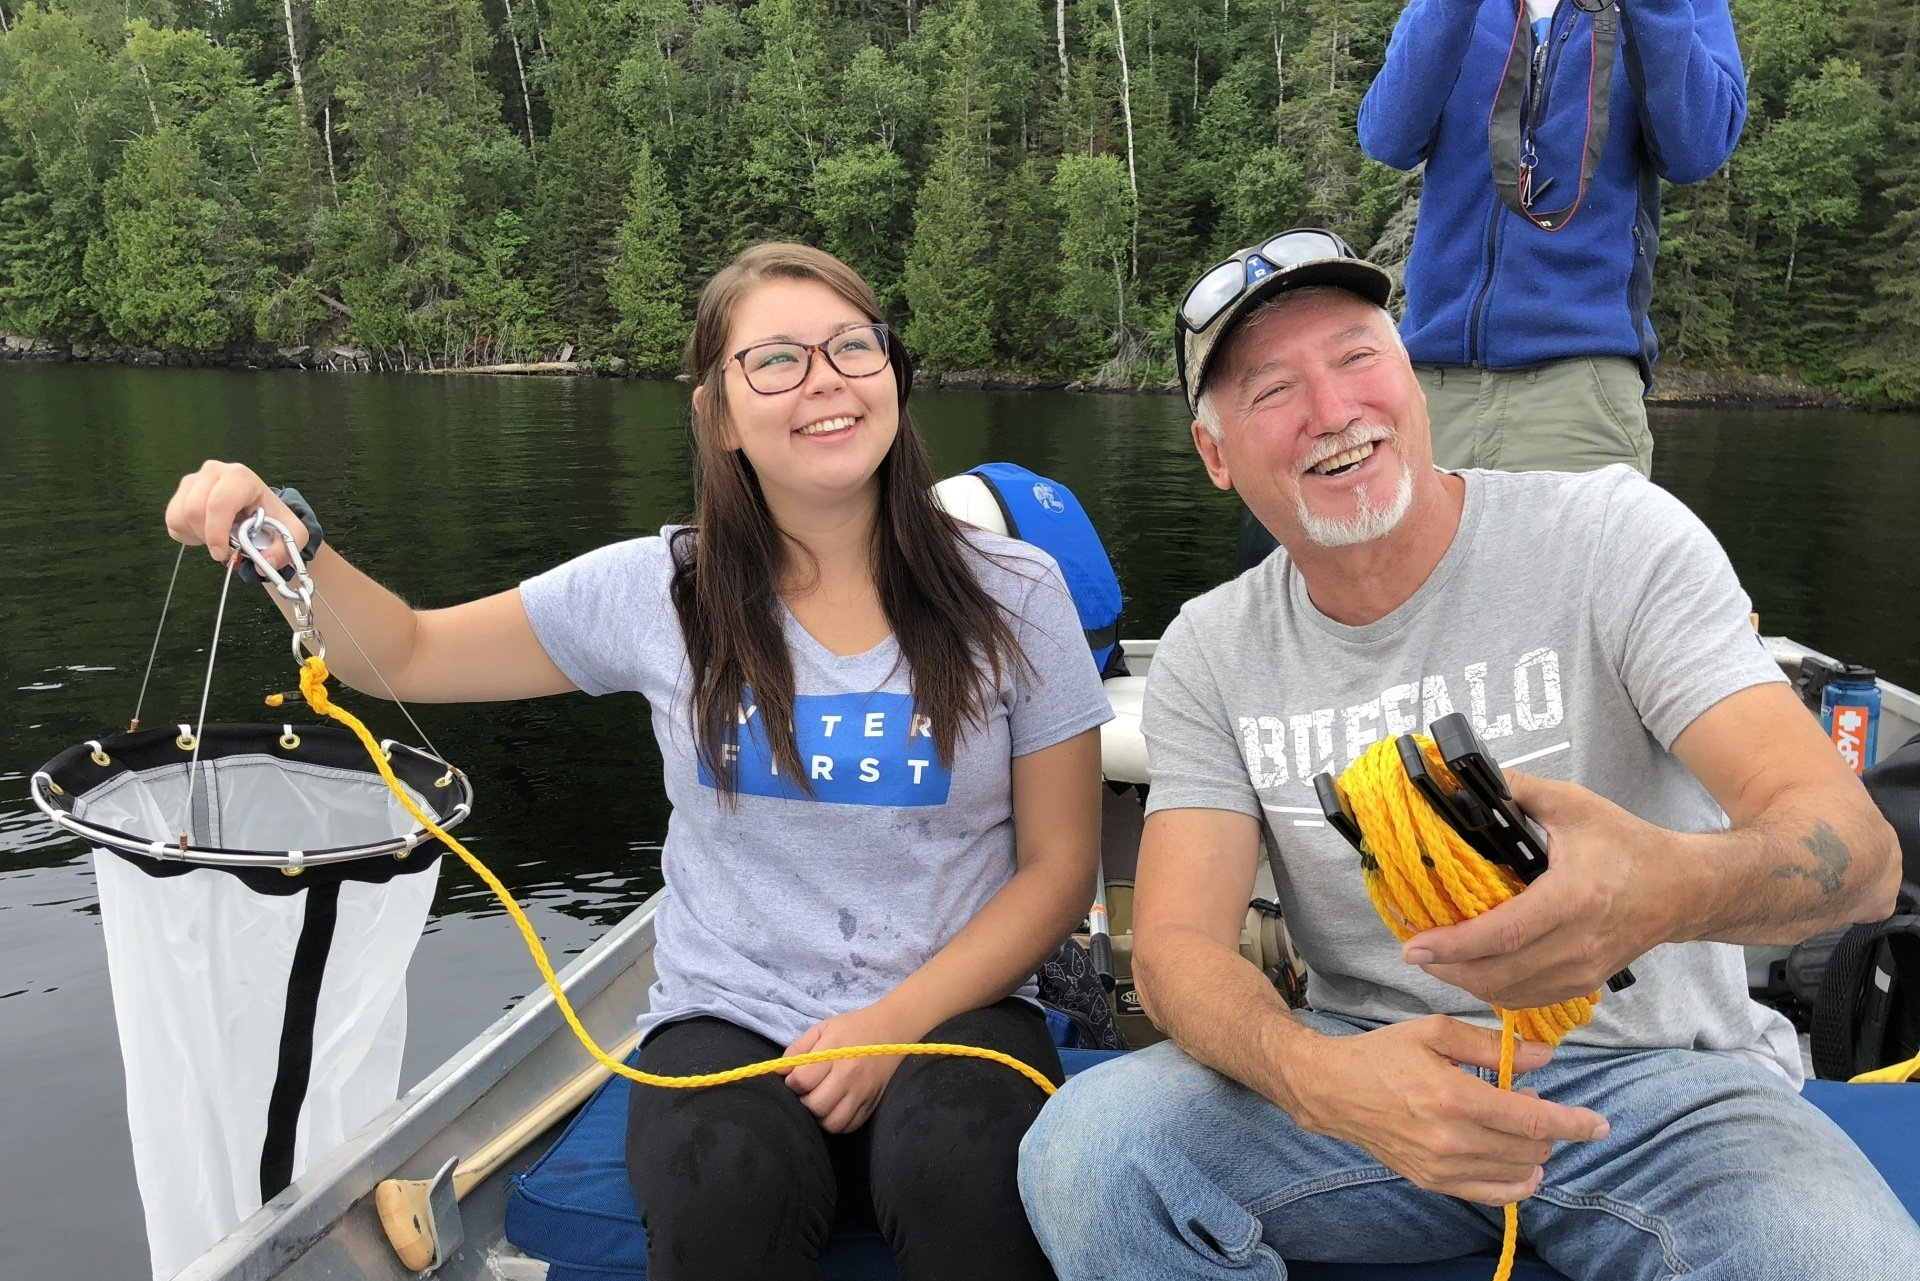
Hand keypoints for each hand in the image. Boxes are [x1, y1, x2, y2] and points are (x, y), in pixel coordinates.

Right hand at [163, 460, 305, 573]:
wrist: (259, 510)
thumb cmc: (272, 519)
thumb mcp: (290, 534)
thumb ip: (284, 550)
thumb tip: (265, 563)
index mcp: (240, 477)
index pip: (219, 503)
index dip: (216, 532)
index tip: (221, 554)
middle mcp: (213, 472)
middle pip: (195, 511)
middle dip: (208, 537)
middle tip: (224, 547)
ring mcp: (193, 480)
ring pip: (180, 516)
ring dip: (198, 536)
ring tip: (218, 536)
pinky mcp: (180, 492)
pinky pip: (172, 520)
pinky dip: (187, 534)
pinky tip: (206, 531)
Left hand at [780, 1003, 923, 1133]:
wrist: (892, 1029)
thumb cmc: (852, 1027)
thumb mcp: (822, 1029)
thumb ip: (798, 1049)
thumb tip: (779, 1072)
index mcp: (835, 1053)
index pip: (801, 1081)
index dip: (792, 1082)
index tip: (796, 1077)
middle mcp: (850, 1075)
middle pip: (815, 1105)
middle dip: (804, 1101)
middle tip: (808, 1091)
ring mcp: (863, 1093)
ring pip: (832, 1123)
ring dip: (820, 1116)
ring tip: (820, 1101)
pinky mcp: (872, 1104)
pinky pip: (849, 1126)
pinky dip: (838, 1122)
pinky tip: (834, 1108)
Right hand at [1290, 1016, 1609, 1205]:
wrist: (1333, 1090)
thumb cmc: (1383, 1054)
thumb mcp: (1435, 1033)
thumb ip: (1491, 1046)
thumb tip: (1543, 1057)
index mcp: (1453, 1096)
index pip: (1531, 1120)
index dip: (1572, 1123)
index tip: (1599, 1124)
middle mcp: (1450, 1139)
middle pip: (1529, 1149)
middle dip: (1550, 1131)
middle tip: (1537, 1105)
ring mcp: (1441, 1167)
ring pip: (1516, 1173)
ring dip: (1535, 1155)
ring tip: (1527, 1133)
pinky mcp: (1433, 1182)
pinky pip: (1491, 1195)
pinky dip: (1516, 1185)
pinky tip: (1522, 1169)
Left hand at [1401, 771, 1673, 1007]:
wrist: (1683, 888)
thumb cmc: (1628, 844)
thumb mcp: (1574, 805)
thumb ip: (1518, 791)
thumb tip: (1465, 781)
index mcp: (1572, 899)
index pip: (1503, 935)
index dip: (1454, 945)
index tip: (1414, 945)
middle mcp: (1578, 944)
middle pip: (1499, 974)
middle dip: (1448, 969)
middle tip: (1414, 952)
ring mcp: (1584, 971)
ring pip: (1511, 994)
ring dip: (1467, 982)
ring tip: (1438, 960)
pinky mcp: (1585, 983)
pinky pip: (1530, 998)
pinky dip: (1495, 990)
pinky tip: (1474, 970)